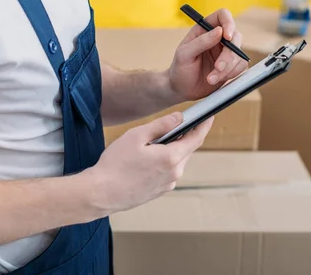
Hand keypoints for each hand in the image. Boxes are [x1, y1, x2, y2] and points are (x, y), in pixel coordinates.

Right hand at [87, 112, 213, 213]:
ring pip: (178, 161)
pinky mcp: (159, 191)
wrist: (100, 193)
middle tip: (178, 124)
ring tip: (155, 141)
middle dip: (185, 136)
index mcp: (171, 158)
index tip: (209, 116)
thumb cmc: (115, 164)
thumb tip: (179, 118)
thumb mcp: (136, 136)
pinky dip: (165, 161)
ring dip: (173, 149)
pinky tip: (148, 158)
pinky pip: (169, 172)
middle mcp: (174, 173)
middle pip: (187, 150)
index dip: (204, 125)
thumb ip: (161, 125)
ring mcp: (168, 184)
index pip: (196, 138)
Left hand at [168, 9, 248, 101]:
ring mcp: (225, 52)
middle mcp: (217, 38)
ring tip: (210, 79)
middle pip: (235, 37)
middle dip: (228, 55)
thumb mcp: (184, 55)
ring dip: (228, 68)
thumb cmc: (180, 69)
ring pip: (239, 54)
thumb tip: (219, 31)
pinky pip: (241, 66)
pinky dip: (231, 74)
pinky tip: (215, 80)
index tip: (227, 37)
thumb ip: (201, 42)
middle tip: (218, 68)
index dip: (228, 23)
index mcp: (204, 29)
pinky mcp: (231, 66)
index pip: (222, 16)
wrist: (182, 90)